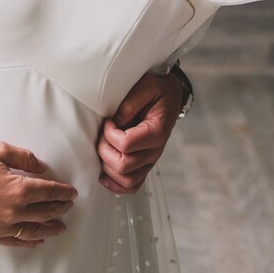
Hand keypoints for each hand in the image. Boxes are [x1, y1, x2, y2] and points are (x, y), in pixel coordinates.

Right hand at [0, 142, 77, 248]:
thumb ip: (24, 158)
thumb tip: (43, 168)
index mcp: (18, 189)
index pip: (49, 192)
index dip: (63, 192)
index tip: (72, 192)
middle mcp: (13, 212)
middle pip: (45, 212)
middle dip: (60, 208)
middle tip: (68, 206)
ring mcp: (1, 227)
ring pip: (34, 230)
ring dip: (50, 228)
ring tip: (60, 227)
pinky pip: (16, 242)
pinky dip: (30, 241)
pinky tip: (38, 239)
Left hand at [96, 70, 182, 194]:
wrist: (171, 96)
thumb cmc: (157, 91)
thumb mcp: (146, 86)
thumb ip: (130, 103)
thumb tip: (116, 122)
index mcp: (156, 132)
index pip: (126, 145)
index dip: (109, 134)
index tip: (108, 121)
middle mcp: (155, 151)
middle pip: (123, 166)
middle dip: (104, 150)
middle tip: (102, 135)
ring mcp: (150, 161)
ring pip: (126, 180)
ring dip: (108, 168)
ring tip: (104, 149)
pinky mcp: (144, 165)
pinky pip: (131, 186)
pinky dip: (116, 184)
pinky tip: (104, 175)